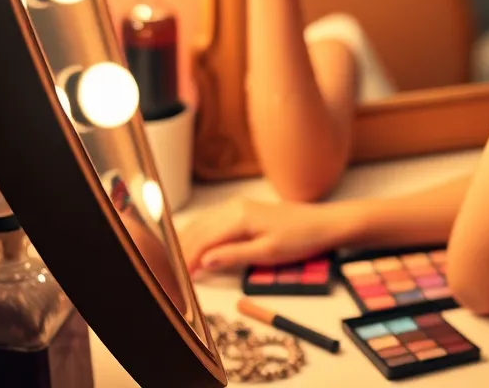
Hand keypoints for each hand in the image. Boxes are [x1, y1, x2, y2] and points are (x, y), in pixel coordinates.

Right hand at [178, 197, 340, 277]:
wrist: (323, 224)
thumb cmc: (299, 239)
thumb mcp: (266, 253)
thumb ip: (233, 255)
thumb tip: (203, 261)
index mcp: (237, 217)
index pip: (201, 241)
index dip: (185, 262)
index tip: (173, 281)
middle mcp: (233, 208)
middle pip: (197, 231)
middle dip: (179, 252)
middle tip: (165, 276)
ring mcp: (237, 207)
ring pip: (201, 225)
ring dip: (186, 244)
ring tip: (172, 265)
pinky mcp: (242, 211)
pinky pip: (212, 223)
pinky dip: (198, 237)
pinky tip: (193, 249)